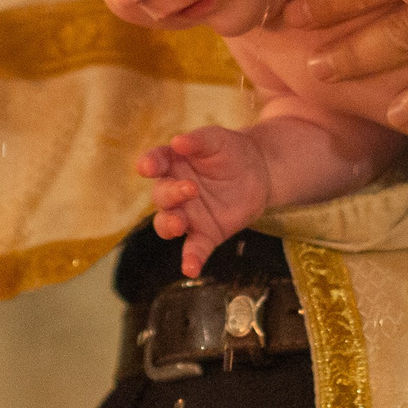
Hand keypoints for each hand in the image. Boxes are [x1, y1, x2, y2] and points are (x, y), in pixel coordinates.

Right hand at [137, 126, 272, 277]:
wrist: (260, 173)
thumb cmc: (231, 151)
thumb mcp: (217, 139)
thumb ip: (198, 141)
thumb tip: (178, 142)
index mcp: (172, 163)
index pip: (155, 162)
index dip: (149, 164)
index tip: (147, 167)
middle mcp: (173, 191)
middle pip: (161, 196)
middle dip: (171, 195)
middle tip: (190, 190)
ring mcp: (188, 215)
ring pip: (166, 224)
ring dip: (169, 226)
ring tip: (180, 225)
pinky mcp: (205, 234)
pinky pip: (193, 249)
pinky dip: (190, 260)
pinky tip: (190, 268)